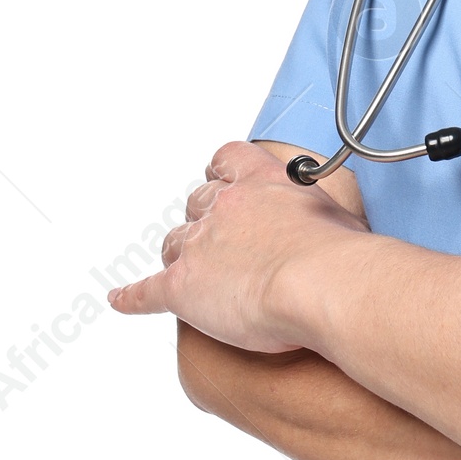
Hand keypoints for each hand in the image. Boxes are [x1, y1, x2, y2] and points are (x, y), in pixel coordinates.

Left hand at [107, 140, 367, 350]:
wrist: (319, 281)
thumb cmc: (337, 253)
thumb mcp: (338, 213)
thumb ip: (318, 214)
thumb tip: (328, 227)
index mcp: (260, 180)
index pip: (226, 160)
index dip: (221, 174)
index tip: (221, 181)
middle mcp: (224, 206)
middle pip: (197, 205)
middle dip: (204, 222)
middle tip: (220, 243)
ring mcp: (199, 246)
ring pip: (174, 245)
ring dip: (182, 257)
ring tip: (194, 275)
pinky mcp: (183, 287)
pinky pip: (147, 292)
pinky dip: (132, 296)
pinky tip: (122, 299)